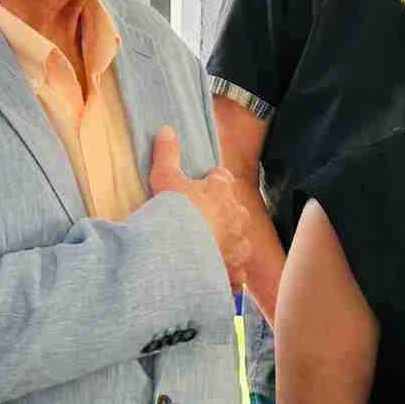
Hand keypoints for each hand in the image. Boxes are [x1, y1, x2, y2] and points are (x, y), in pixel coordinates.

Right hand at [147, 127, 254, 285]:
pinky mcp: (236, 271)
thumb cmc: (174, 213)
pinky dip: (226, 273)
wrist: (179, 255)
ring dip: (226, 244)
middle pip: (232, 209)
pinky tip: (211, 273)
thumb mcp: (165, 178)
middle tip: (197, 220)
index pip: (220, 177)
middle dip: (220, 213)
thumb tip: (167, 130)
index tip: (196, 188)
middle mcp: (237, 216)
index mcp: (223, 190)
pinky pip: (235, 272)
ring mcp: (239, 245)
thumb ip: (167, 154)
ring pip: (237, 241)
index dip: (208, 182)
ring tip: (205, 249)